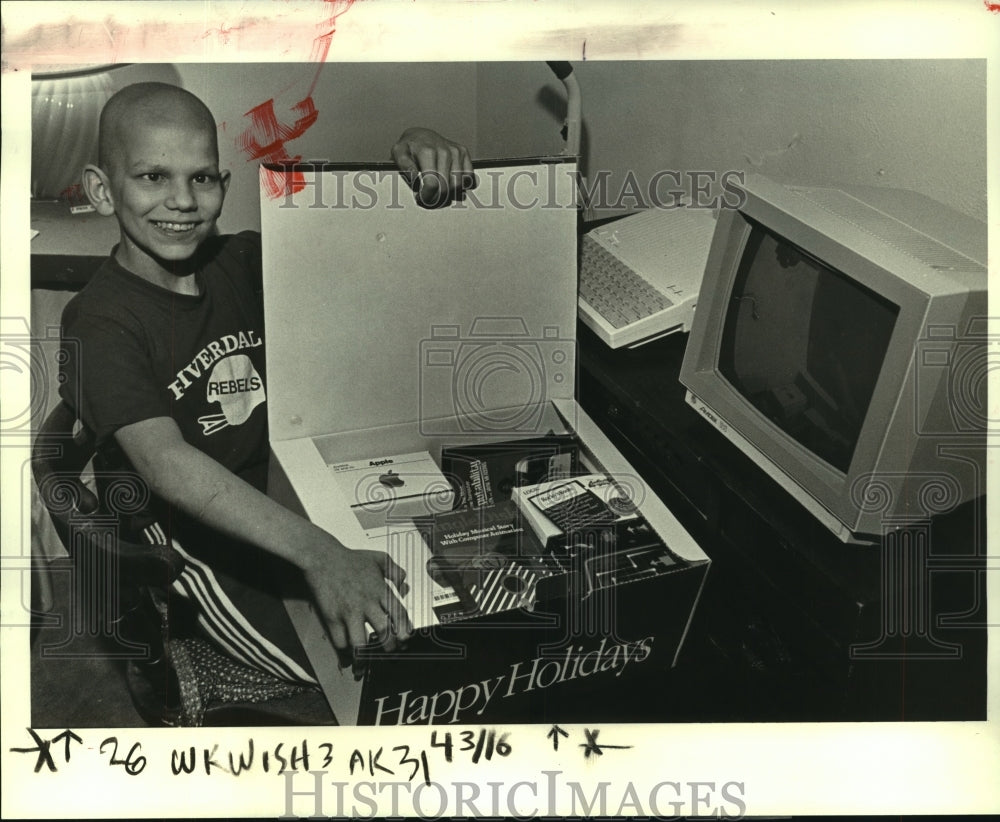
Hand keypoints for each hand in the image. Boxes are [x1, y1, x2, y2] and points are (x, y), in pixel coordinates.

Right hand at [303, 540, 411, 655]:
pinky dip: (345, 652)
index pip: (399, 614)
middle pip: (384, 632)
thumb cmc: (350, 558)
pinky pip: (340, 642)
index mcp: (380, 591)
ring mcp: (349, 613)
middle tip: (391, 652)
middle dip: (390, 647)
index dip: (404, 630)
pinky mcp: (332, 618)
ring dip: (366, 658)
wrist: (322, 557)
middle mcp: (367, 604)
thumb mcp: (379, 558)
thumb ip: (394, 570)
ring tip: (367, 664)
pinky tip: (348, 657)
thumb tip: (404, 584)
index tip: (406, 639)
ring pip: (361, 643)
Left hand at [391, 127, 475, 207]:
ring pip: (458, 185)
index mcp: (427, 152)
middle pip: (446, 188)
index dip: (427, 197)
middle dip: (436, 198)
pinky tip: (449, 182)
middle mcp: (444, 151)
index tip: (420, 198)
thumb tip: (415, 178)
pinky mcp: (464, 152)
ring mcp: (456, 151)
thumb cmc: (409, 147)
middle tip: (428, 197)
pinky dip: (461, 184)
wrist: (421, 135)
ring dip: (448, 193)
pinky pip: (468, 177)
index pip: (432, 184)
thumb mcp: (398, 153)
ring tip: (437, 190)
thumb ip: (404, 166)